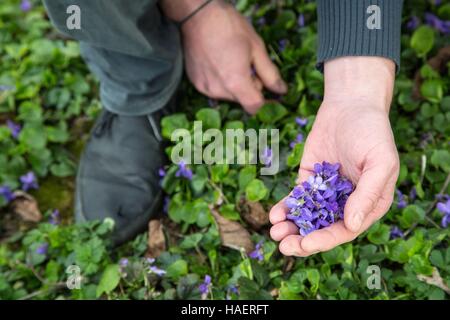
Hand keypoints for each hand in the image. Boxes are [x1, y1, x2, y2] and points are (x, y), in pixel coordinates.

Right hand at [162, 0, 286, 113]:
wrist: (198, 15)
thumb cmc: (230, 26)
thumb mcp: (257, 48)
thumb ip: (270, 74)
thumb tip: (281, 90)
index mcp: (236, 83)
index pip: (254, 108)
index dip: (265, 104)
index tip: (271, 96)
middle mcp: (218, 91)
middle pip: (241, 100)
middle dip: (250, 87)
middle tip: (249, 64)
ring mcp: (205, 88)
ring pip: (229, 95)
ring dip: (235, 84)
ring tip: (232, 60)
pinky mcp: (196, 83)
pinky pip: (215, 89)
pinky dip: (221, 81)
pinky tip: (219, 63)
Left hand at [270, 57, 399, 256]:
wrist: (350, 106)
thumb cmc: (372, 133)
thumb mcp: (380, 162)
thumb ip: (368, 194)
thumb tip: (352, 226)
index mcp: (367, 205)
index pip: (344, 231)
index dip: (325, 240)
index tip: (306, 244)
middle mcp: (345, 203)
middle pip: (322, 229)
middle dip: (302, 240)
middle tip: (283, 247)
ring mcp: (325, 192)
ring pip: (306, 217)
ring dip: (291, 228)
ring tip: (274, 233)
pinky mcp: (309, 180)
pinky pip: (296, 198)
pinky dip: (285, 207)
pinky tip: (274, 214)